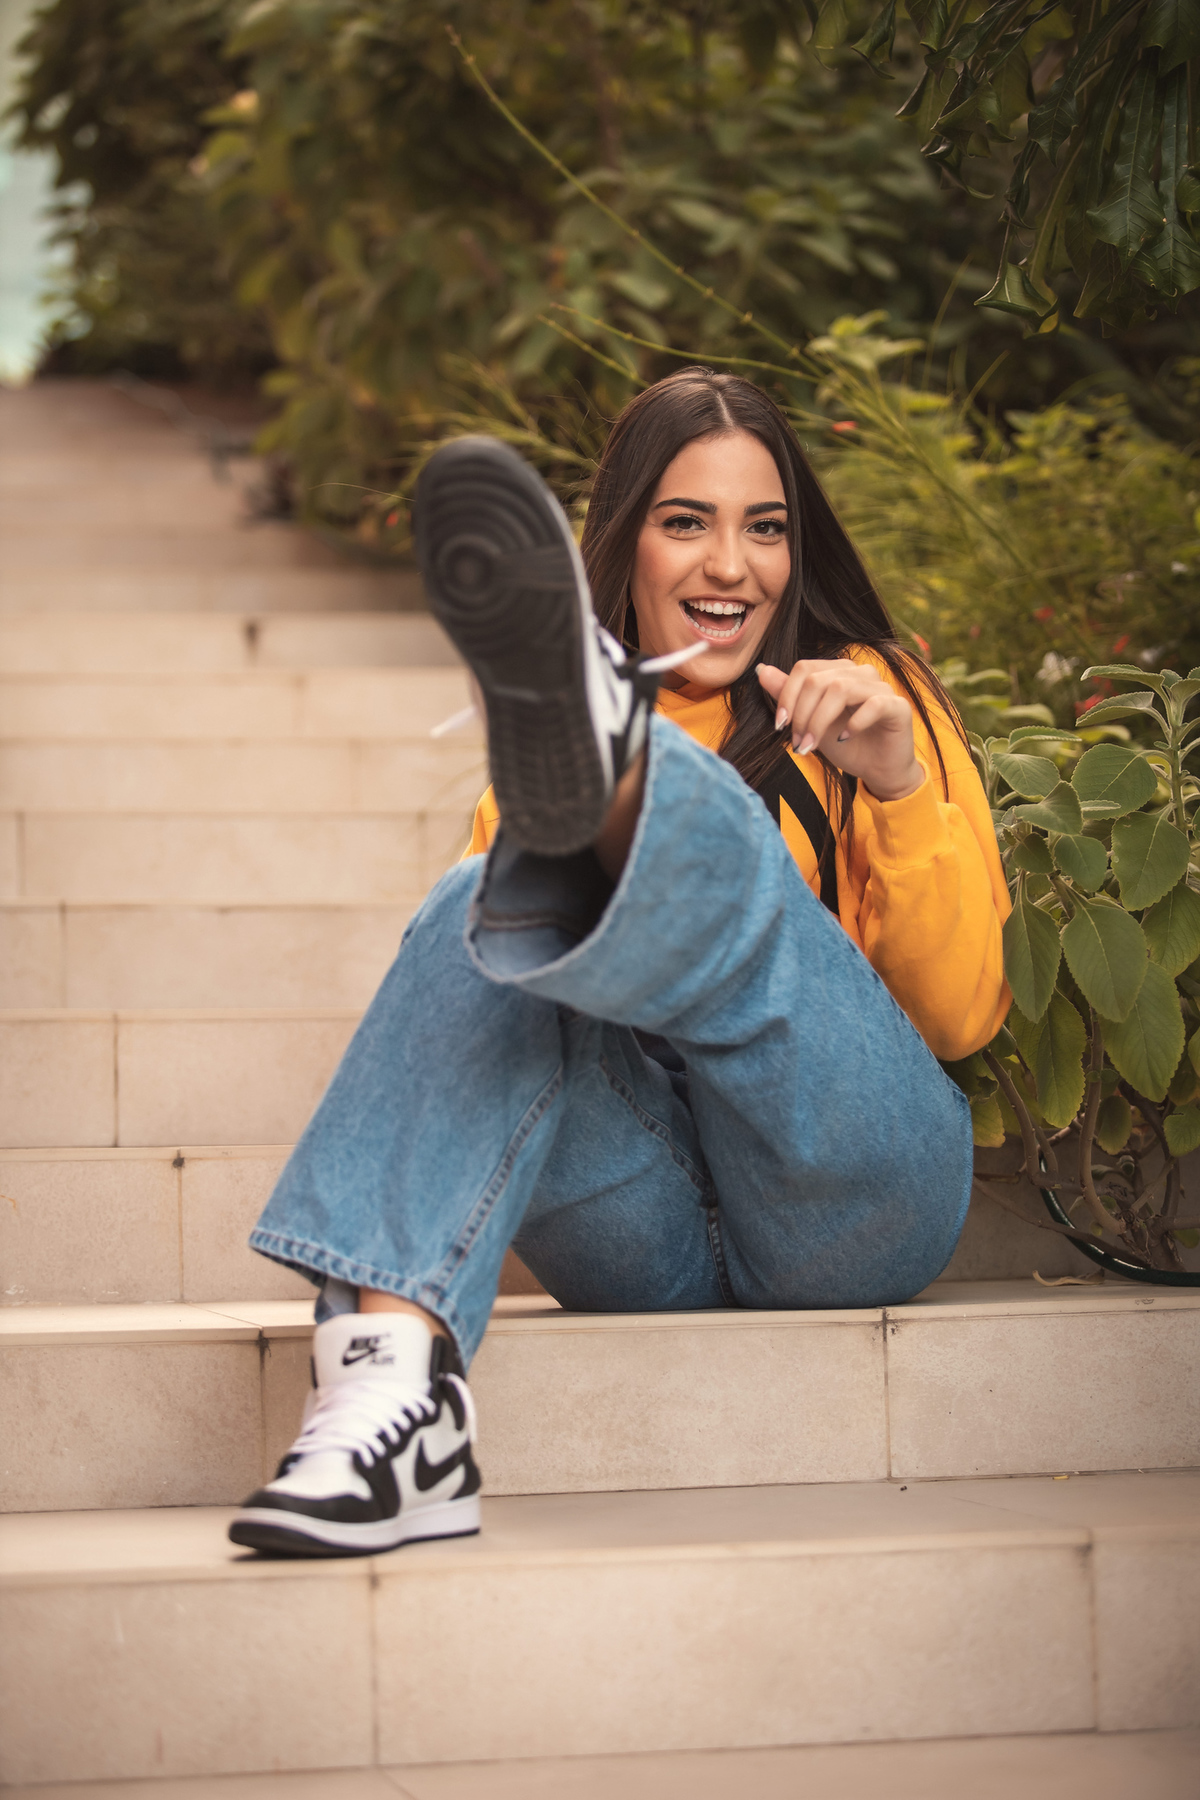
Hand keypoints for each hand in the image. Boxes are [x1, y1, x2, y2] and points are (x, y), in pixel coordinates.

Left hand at [756, 659, 923, 801]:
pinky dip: (854, 723)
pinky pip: (873, 704)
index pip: (804, 669)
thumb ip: (788, 695)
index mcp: (838, 671)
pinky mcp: (898, 706)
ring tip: (813, 745)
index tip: (779, 726)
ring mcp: (881, 687)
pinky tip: (844, 738)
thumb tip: (761, 670)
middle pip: (818, 680)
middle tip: (799, 743)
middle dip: (801, 715)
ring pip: (840, 689)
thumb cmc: (844, 745)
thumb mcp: (809, 722)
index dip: (787, 696)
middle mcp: (860, 673)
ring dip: (819, 721)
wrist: (878, 770)